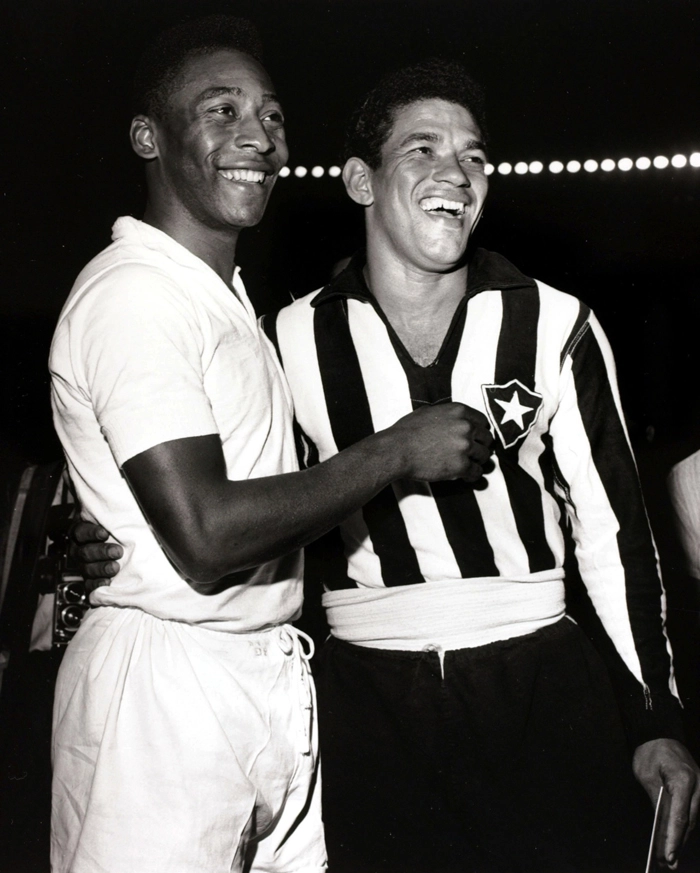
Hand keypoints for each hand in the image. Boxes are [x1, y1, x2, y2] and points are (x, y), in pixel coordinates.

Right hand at [71, 521, 122, 593]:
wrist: (114, 543)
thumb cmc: (113, 528)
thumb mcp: (109, 519)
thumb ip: (113, 516)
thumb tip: (124, 508)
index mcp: (80, 531)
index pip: (80, 531)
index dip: (92, 533)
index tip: (105, 533)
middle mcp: (78, 549)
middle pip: (85, 552)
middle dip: (102, 552)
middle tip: (118, 552)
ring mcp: (82, 565)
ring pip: (87, 569)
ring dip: (102, 569)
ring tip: (115, 568)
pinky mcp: (88, 579)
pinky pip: (89, 584)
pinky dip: (97, 585)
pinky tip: (107, 583)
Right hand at [388, 402, 493, 482]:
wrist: (397, 449)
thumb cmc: (407, 431)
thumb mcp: (428, 412)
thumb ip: (446, 414)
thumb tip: (453, 419)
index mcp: (459, 411)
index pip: (483, 421)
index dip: (480, 431)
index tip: (476, 438)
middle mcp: (466, 426)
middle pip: (487, 438)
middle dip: (481, 446)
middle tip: (474, 453)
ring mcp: (465, 446)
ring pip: (484, 456)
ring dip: (477, 461)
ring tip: (468, 465)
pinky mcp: (461, 465)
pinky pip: (477, 472)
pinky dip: (472, 475)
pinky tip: (465, 476)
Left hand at [633, 738, 699, 868]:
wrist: (660, 733)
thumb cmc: (651, 752)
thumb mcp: (646, 775)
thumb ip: (656, 800)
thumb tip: (661, 827)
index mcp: (684, 780)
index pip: (680, 816)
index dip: (673, 838)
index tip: (667, 855)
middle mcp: (698, 785)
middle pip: (689, 821)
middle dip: (678, 843)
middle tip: (668, 863)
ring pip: (692, 819)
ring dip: (682, 837)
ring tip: (670, 857)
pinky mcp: (698, 790)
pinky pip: (691, 811)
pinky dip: (683, 825)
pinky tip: (675, 838)